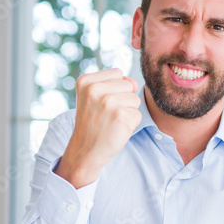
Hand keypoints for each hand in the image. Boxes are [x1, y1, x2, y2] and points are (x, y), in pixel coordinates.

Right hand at [57, 69, 140, 187]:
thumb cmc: (92, 123)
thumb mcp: (92, 97)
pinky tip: (116, 129)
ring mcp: (109, 102)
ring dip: (128, 112)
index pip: (118, 73)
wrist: (85, 150)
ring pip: (135, 100)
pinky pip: (138, 115)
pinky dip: (131, 124)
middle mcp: (95, 89)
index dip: (115, 89)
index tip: (100, 103)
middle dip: (123, 100)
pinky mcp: (121, 116)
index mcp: (86, 81)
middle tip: (107, 114)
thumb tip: (134, 83)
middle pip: (129, 85)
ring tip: (111, 121)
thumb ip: (112, 84)